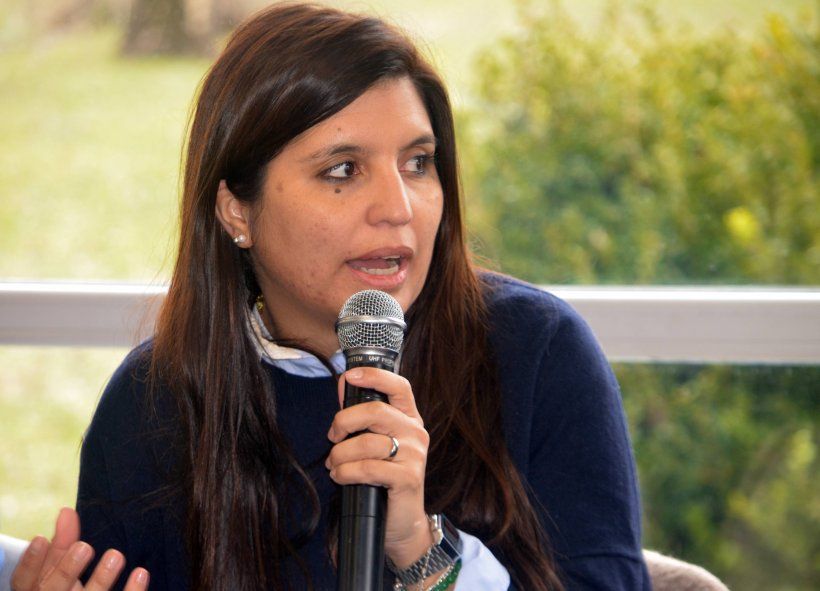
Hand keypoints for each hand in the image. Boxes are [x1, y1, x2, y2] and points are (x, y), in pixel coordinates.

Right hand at [10, 507, 149, 590]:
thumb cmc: (65, 589)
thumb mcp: (56, 572)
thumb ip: (60, 547)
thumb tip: (67, 512)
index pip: (25, 581)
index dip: (31, 562)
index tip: (40, 537)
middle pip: (54, 590)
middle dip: (68, 570)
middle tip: (84, 547)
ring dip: (102, 579)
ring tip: (115, 555)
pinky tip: (141, 573)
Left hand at [327, 367, 433, 568]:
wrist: (402, 524)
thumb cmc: (383, 479)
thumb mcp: (373, 442)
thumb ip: (360, 414)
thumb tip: (343, 383)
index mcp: (408, 419)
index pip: (399, 386)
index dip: (374, 376)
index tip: (350, 376)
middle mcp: (415, 433)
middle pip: (376, 411)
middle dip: (344, 421)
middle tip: (332, 437)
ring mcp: (414, 456)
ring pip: (367, 443)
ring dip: (340, 455)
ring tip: (334, 465)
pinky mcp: (408, 478)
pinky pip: (368, 468)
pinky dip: (346, 472)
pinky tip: (341, 477)